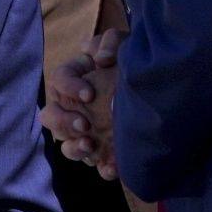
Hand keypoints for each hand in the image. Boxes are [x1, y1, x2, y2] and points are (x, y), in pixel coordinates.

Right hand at [40, 29, 123, 178]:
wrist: (160, 89)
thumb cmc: (133, 62)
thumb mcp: (125, 45)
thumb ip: (110, 43)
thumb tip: (100, 59)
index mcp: (73, 79)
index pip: (58, 80)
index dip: (69, 88)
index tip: (89, 94)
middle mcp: (72, 107)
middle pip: (50, 116)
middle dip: (63, 122)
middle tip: (85, 124)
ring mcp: (84, 132)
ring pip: (65, 144)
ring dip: (74, 148)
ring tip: (90, 146)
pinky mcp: (101, 150)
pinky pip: (95, 163)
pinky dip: (102, 167)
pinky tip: (112, 168)